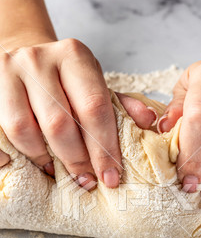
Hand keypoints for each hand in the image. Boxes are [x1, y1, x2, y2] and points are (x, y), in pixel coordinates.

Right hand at [0, 38, 155, 187]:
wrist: (26, 58)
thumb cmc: (67, 80)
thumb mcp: (96, 84)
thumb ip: (121, 105)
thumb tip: (149, 123)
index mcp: (75, 56)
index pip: (94, 109)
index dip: (104, 148)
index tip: (111, 177)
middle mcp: (39, 59)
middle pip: (60, 123)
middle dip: (77, 160)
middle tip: (86, 181)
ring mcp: (8, 70)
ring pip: (24, 129)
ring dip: (44, 158)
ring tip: (57, 170)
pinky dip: (10, 153)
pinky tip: (27, 161)